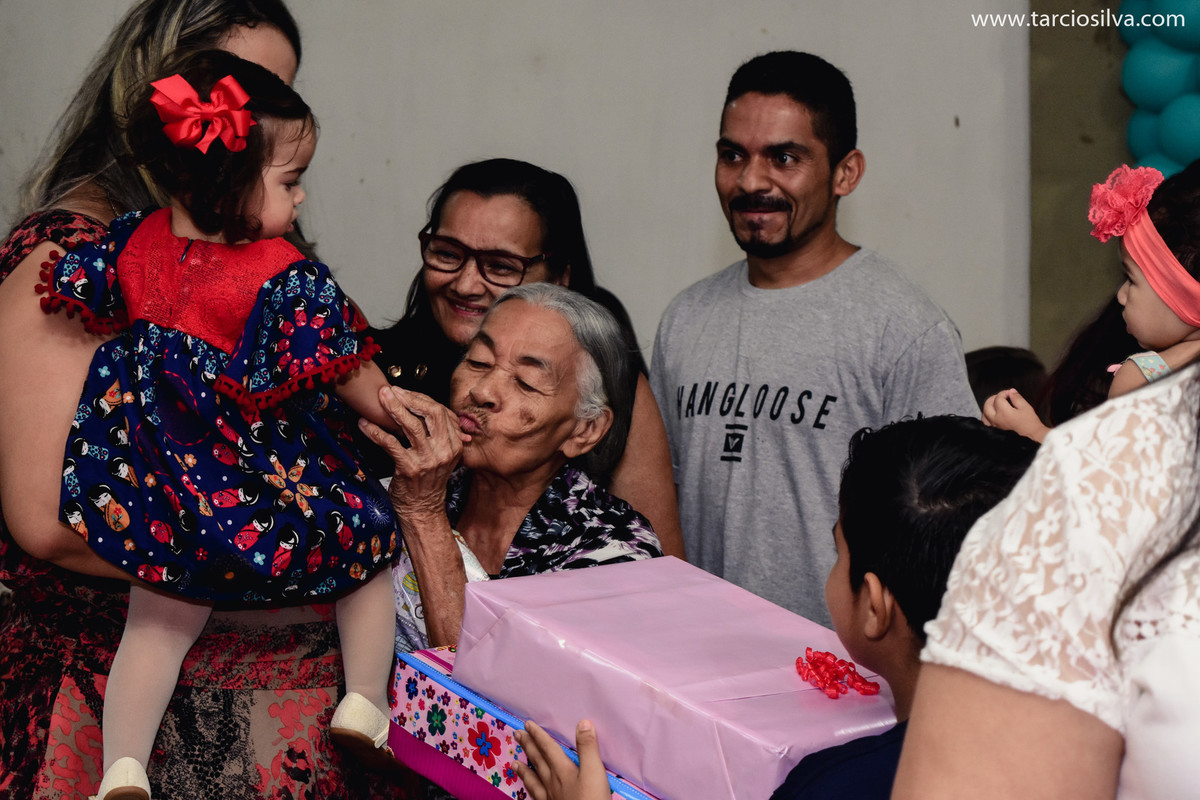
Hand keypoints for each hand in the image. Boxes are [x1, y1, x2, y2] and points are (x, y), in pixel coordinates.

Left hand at [358, 386, 464, 521]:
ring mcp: (428, 460)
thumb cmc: (427, 481)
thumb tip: (422, 406)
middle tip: (390, 390)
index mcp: (454, 444)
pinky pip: (391, 444)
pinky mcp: (409, 469)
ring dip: (393, 408)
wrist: (422, 510)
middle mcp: (444, 450)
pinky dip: (375, 432)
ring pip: (412, 425)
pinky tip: (364, 425)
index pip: (440, 411)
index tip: (403, 392)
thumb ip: (437, 434)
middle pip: (431, 413)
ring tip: (379, 399)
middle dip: (409, 397)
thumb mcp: (441, 455)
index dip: (420, 398)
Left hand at [515, 720, 610, 799]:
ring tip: (514, 762)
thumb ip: (588, 748)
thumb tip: (583, 723)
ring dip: (524, 769)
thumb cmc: (591, 799)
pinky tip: (526, 792)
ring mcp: (550, 797)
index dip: (539, 735)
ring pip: (533, 780)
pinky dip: (529, 792)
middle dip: (528, 746)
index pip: (549, 748)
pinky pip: (536, 797)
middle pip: (538, 761)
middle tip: (517, 735)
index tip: (528, 725)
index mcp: (563, 770)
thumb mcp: (594, 771)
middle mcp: (552, 782)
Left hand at [981, 388, 1049, 442]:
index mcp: (1004, 413)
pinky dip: (987, 417)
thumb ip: (1017, 398)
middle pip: (987, 405)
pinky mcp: (995, 432)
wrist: (1033, 438)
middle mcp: (996, 420)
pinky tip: (993, 415)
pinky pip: (986, 423)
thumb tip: (1011, 391)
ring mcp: (994, 427)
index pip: (998, 398)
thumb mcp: (1026, 408)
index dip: (1004, 393)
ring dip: (988, 407)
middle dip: (994, 398)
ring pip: (984, 414)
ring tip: (996, 405)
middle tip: (1001, 397)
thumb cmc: (1030, 424)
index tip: (1010, 393)